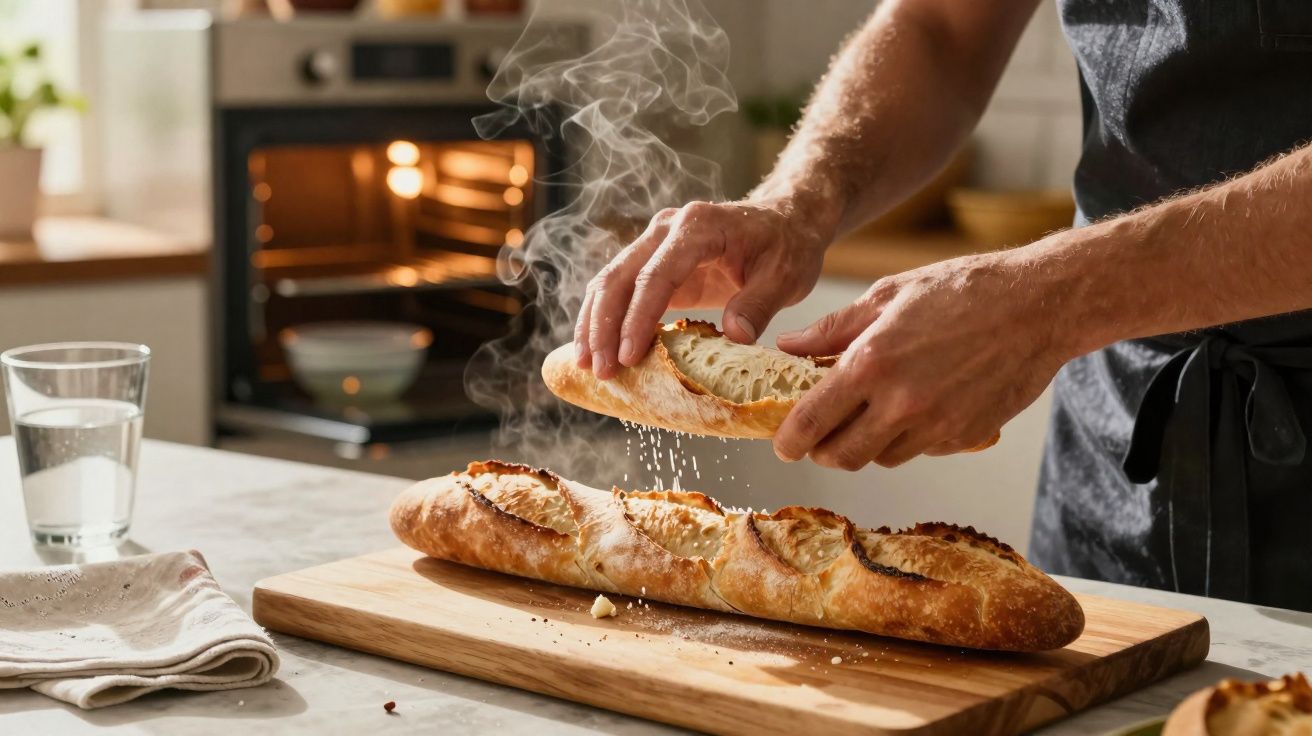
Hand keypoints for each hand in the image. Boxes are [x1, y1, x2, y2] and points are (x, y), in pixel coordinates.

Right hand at [574, 197, 835, 378]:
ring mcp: (654, 243)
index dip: (638, 318)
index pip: (656, 275)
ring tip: (587, 366)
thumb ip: (759, 304)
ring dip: (594, 325)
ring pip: (609, 282)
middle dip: (604, 326)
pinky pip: (620, 290)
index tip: (628, 357)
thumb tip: (735, 337)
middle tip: (601, 371)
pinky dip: (605, 320)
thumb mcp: (787, 276)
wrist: (786, 219)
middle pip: (619, 277)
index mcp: (698, 227)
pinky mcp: (653, 263)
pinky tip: (597, 350)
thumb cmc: (788, 246)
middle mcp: (667, 229)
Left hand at [772, 251, 1068, 469]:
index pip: (813, 421)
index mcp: (872, 363)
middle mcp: (902, 403)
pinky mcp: (965, 437)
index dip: (790, 440)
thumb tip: (787, 346)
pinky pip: (921, 451)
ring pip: (881, 458)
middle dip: (823, 451)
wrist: (1040, 305)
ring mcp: (937, 425)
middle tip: (819, 437)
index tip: (783, 444)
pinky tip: (915, 407)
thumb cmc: (962, 290)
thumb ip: (833, 329)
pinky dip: (907, 438)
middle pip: (842, 456)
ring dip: (866, 444)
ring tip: (871, 412)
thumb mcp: (888, 295)